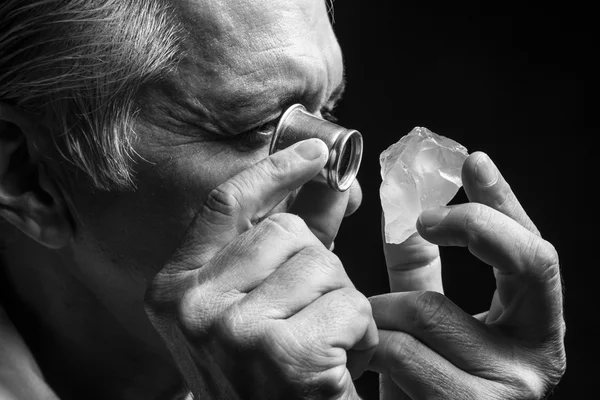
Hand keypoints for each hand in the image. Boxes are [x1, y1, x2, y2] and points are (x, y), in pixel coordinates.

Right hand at [144, 139, 377, 398]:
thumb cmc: (263, 376)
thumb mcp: (260, 304)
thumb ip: (291, 238)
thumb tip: (329, 181)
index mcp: (175, 289)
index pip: (225, 204)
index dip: (273, 171)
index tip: (313, 151)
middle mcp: (194, 306)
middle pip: (289, 231)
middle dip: (319, 268)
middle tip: (310, 317)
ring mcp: (235, 329)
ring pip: (325, 266)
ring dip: (341, 305)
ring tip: (322, 346)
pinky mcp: (285, 354)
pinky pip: (352, 306)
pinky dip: (361, 335)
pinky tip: (338, 366)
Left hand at [370, 152, 565, 398]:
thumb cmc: (420, 382)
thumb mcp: (427, 320)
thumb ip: (422, 270)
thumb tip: (404, 211)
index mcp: (535, 328)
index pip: (534, 252)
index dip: (507, 202)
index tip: (474, 161)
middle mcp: (537, 358)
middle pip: (523, 261)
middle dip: (468, 226)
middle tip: (425, 219)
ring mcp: (508, 390)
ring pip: (429, 310)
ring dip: (383, 307)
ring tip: (368, 322)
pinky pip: (401, 352)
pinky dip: (372, 342)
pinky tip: (365, 353)